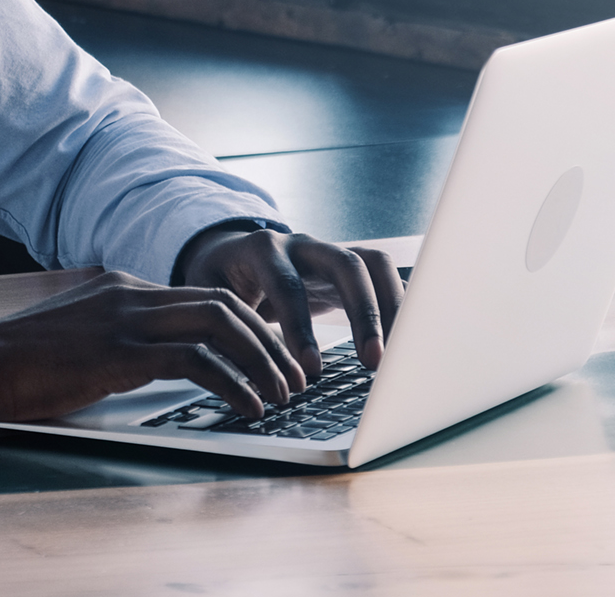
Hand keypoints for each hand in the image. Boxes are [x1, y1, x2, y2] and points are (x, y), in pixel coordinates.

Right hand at [0, 270, 307, 421]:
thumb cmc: (11, 363)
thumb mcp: (74, 341)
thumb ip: (114, 343)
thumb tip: (154, 369)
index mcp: (120, 288)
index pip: (201, 297)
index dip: (247, 326)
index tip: (270, 358)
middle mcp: (129, 294)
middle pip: (224, 303)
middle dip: (269, 340)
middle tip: (294, 377)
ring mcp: (124, 320)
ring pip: (221, 325)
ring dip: (262, 361)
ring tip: (283, 394)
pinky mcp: (118, 354)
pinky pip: (196, 362)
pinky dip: (233, 383)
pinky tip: (248, 406)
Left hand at [177, 227, 403, 375]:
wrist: (232, 253)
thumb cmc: (219, 280)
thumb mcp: (207, 293)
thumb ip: (219, 319)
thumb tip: (227, 365)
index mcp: (262, 250)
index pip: (288, 285)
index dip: (301, 327)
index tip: (311, 368)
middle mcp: (303, 245)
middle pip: (346, 265)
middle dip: (363, 313)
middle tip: (371, 361)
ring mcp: (331, 251)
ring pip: (375, 266)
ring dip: (392, 309)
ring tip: (397, 355)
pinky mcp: (351, 265)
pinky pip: (385, 277)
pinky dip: (400, 305)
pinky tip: (407, 340)